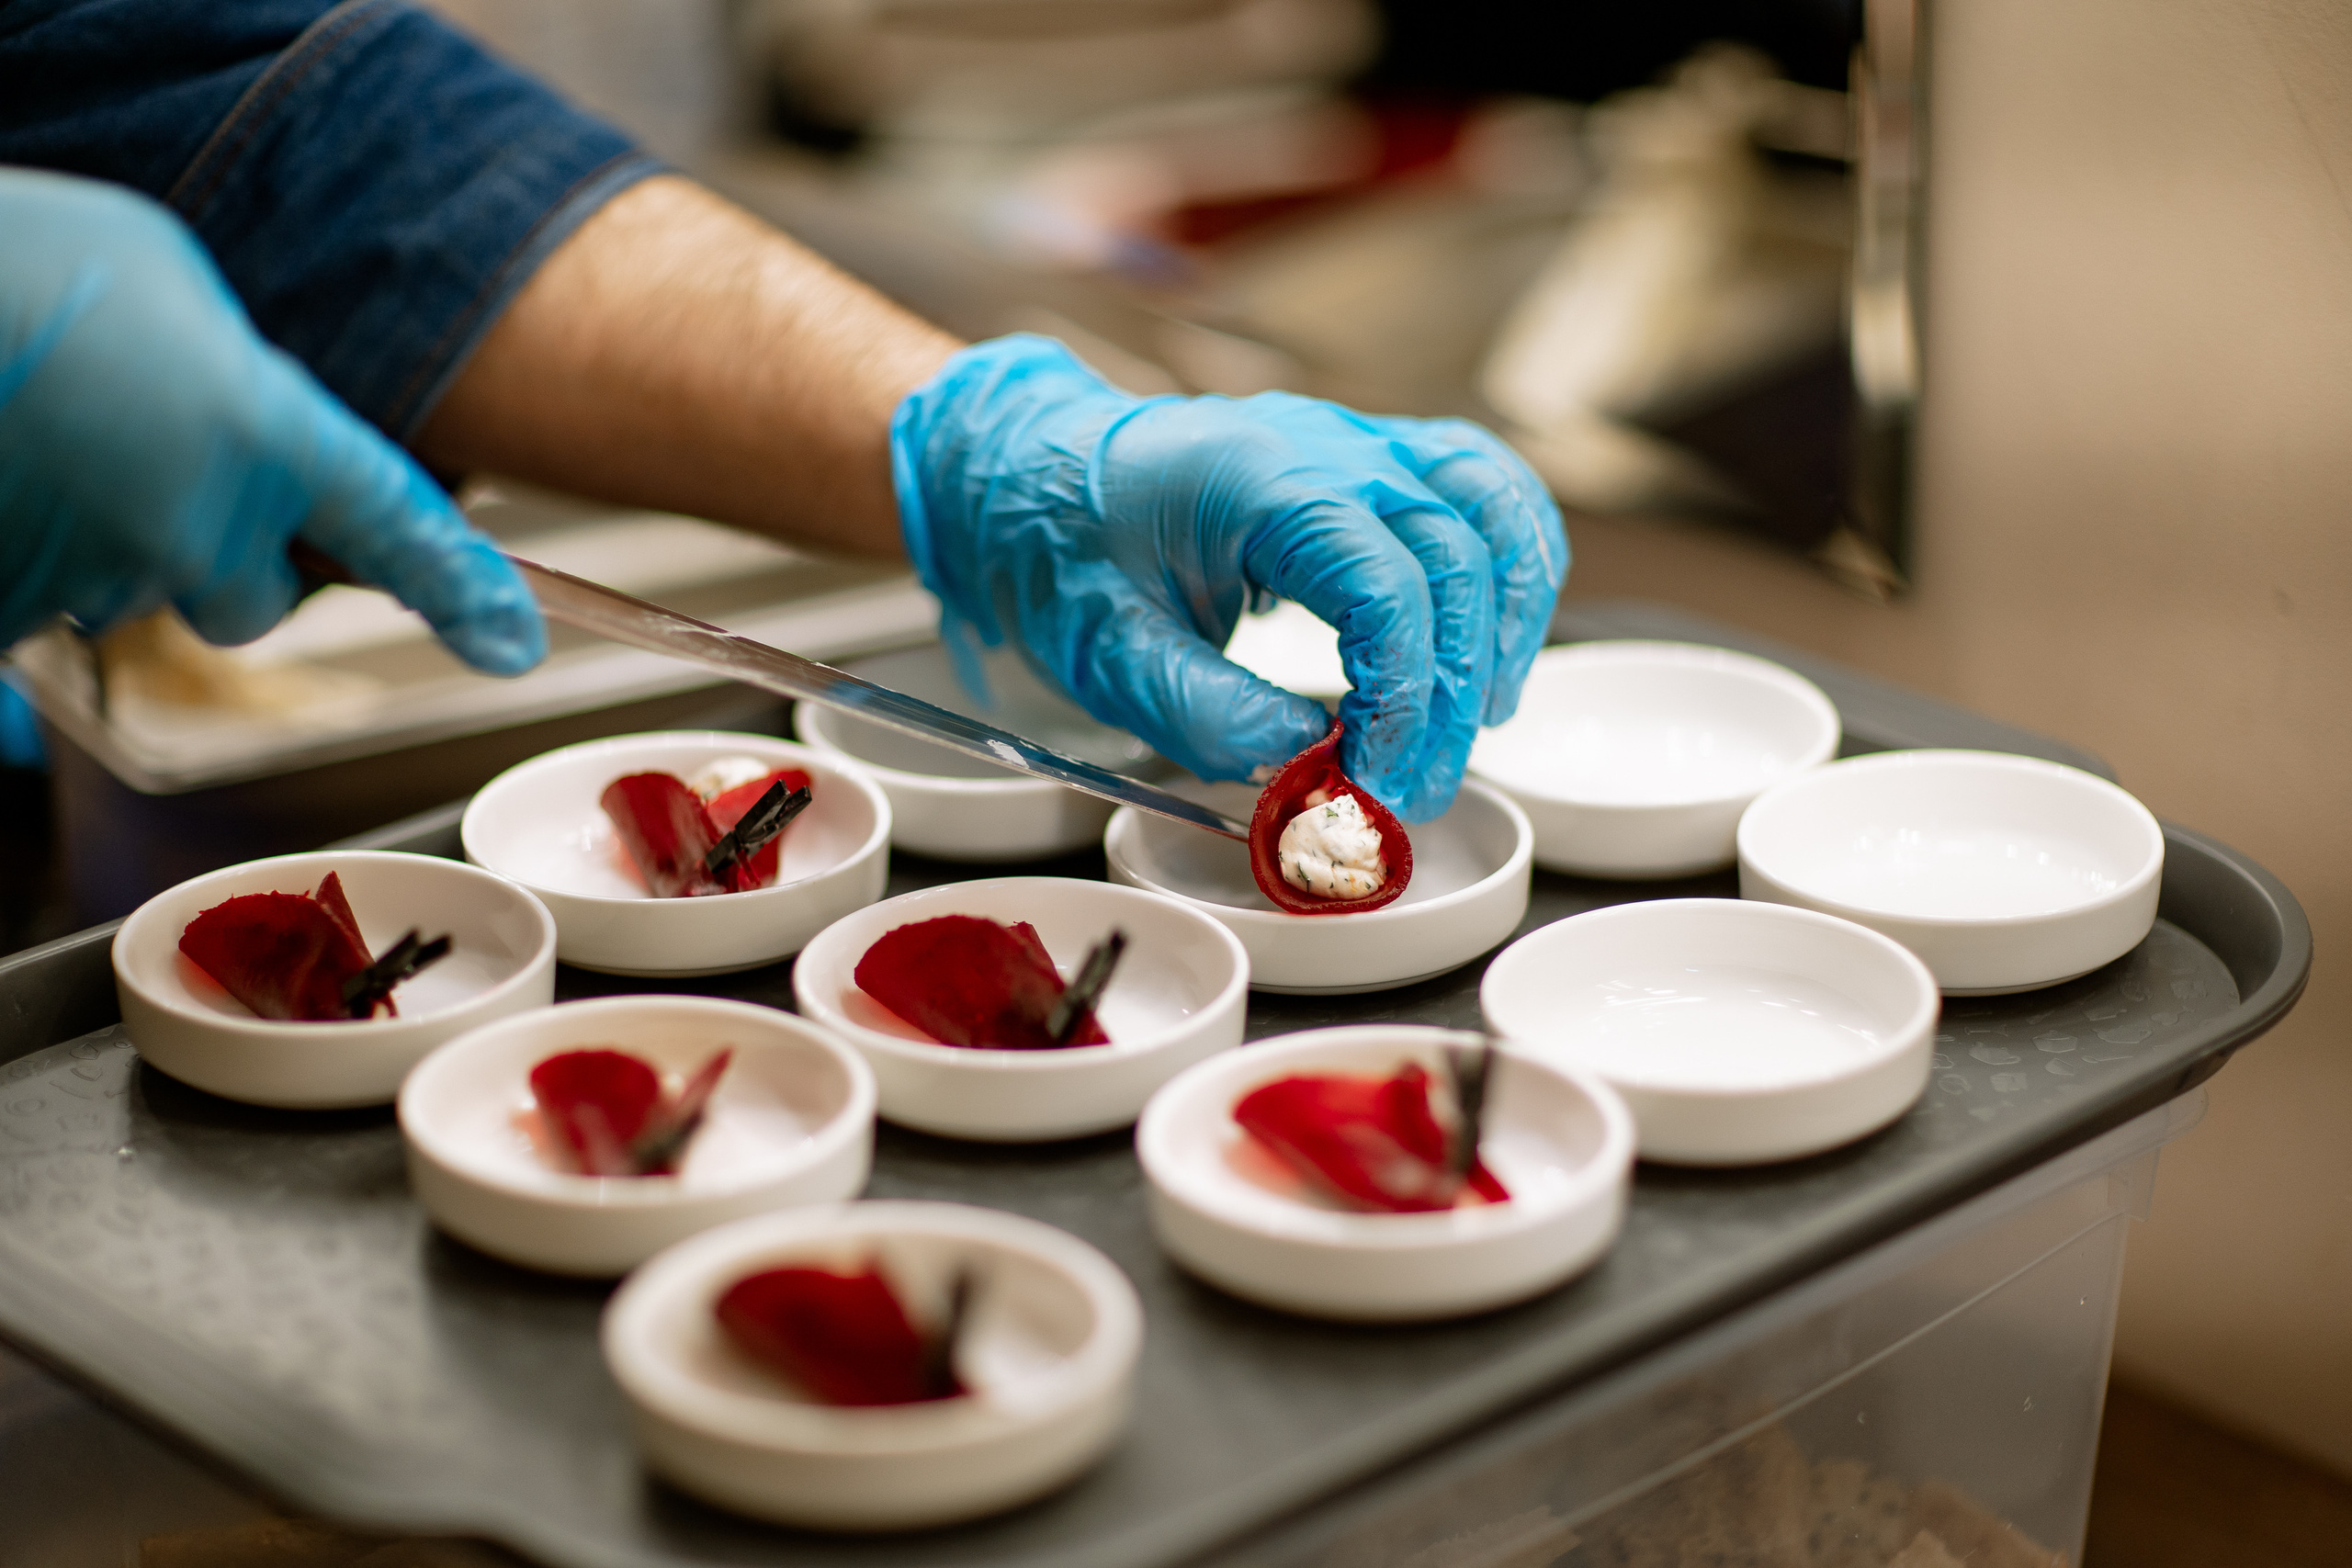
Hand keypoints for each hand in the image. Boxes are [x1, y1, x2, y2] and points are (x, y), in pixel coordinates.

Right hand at [0, 169, 542, 671]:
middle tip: (159, 462)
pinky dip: (44, 545)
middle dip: (227, 553)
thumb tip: (255, 434)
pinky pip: (57, 596)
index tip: (513, 643)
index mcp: (262, 432)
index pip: (400, 530)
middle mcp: (194, 523)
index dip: (465, 593)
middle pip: (253, 597)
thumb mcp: (178, 289)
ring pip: (144, 592)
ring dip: (118, 535)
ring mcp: (97, 574)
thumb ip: (247, 383)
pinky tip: (19, 471)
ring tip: (59, 435)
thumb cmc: (31, 263)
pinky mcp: (12, 608)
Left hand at [892, 334, 1567, 818]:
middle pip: (1455, 557)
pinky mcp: (1376, 460)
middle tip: (1415, 791)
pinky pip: (1484, 489)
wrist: (1035, 474)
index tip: (1375, 783)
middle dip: (1453, 692)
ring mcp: (1361, 442)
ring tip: (1481, 722)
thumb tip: (1310, 769)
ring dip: (1509, 622)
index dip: (1402, 699)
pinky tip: (1498, 643)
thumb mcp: (1106, 653)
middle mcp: (1328, 445)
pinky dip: (1514, 565)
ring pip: (1494, 509)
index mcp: (1255, 480)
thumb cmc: (1064, 552)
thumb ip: (1207, 716)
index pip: (1382, 587)